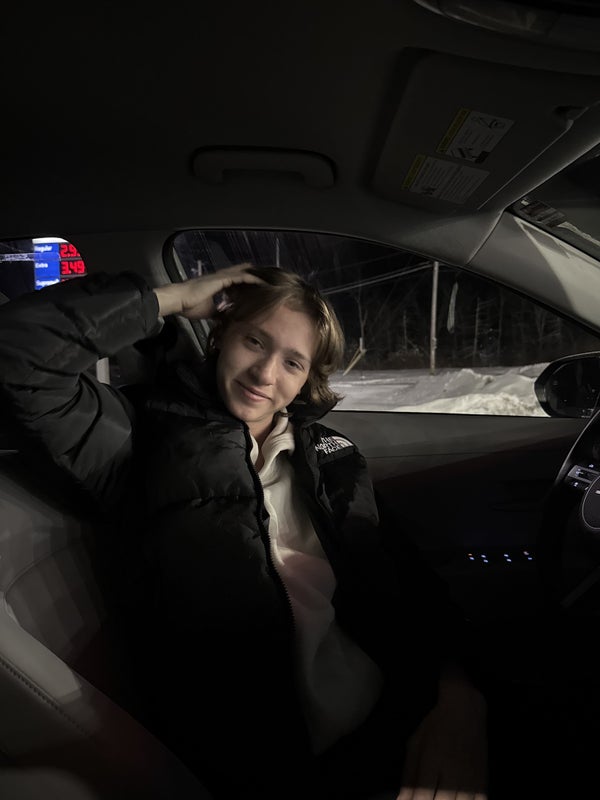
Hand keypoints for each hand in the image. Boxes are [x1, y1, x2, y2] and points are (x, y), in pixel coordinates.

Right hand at [153, 263, 262, 318]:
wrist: (179, 300)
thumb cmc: (189, 305)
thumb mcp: (208, 311)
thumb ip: (217, 311)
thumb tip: (225, 318)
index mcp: (218, 284)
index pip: (237, 280)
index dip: (248, 283)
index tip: (260, 288)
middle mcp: (221, 278)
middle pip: (244, 273)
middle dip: (256, 277)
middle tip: (270, 281)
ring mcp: (222, 277)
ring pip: (245, 273)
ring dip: (258, 277)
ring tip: (272, 280)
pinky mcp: (222, 279)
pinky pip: (242, 277)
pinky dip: (253, 279)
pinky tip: (263, 282)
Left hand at [396, 667, 487, 799]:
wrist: (466, 709)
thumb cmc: (435, 726)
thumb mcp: (415, 745)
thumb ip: (408, 777)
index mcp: (432, 760)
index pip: (423, 796)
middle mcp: (453, 771)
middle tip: (425, 798)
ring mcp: (471, 777)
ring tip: (439, 797)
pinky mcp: (483, 780)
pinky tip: (455, 798)